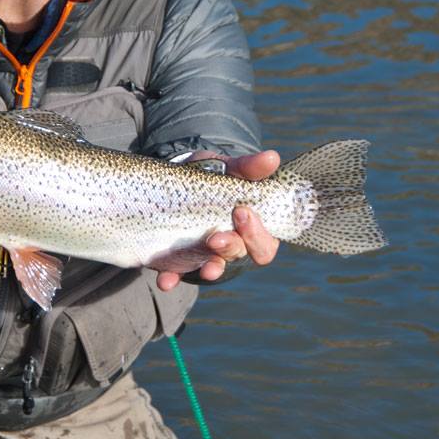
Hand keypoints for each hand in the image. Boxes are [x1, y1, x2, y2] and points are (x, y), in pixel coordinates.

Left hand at [155, 149, 282, 290]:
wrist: (177, 178)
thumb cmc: (213, 176)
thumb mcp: (229, 168)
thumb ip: (249, 167)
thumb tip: (272, 157)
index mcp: (250, 226)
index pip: (265, 242)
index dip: (257, 233)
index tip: (241, 211)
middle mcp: (231, 244)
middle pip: (240, 255)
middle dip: (231, 247)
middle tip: (216, 237)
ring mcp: (205, 253)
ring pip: (214, 268)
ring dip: (211, 269)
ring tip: (206, 269)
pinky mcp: (179, 259)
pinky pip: (177, 274)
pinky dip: (172, 279)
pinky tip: (166, 281)